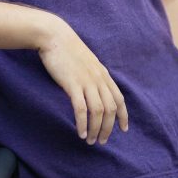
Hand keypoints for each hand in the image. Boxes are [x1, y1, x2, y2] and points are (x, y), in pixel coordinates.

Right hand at [36, 15, 128, 144]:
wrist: (53, 36)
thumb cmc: (65, 48)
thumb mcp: (85, 61)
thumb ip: (92, 74)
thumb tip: (92, 88)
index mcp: (103, 74)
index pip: (119, 99)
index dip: (123, 116)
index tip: (123, 129)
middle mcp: (98, 80)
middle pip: (110, 110)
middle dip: (107, 128)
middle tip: (100, 141)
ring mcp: (87, 82)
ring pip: (98, 112)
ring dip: (95, 129)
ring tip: (89, 140)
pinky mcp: (73, 84)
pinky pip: (81, 109)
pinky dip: (83, 123)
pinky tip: (80, 132)